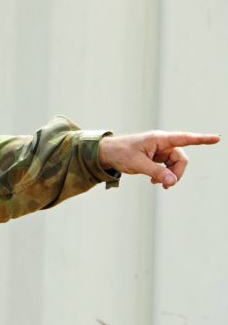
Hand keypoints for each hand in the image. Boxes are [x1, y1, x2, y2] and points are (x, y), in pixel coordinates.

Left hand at [99, 131, 219, 188]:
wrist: (107, 153)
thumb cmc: (120, 153)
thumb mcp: (138, 164)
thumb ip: (156, 172)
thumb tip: (173, 181)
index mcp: (159, 139)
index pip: (185, 138)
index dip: (201, 139)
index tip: (217, 138)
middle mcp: (162, 143)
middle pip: (180, 159)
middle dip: (177, 173)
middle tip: (167, 186)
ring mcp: (160, 150)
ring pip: (174, 165)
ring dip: (170, 176)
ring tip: (159, 185)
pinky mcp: (156, 157)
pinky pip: (167, 167)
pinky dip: (164, 175)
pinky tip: (155, 182)